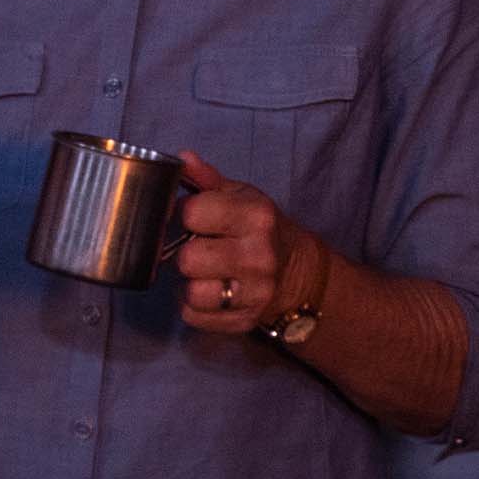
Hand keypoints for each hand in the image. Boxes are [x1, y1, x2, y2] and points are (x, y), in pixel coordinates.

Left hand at [174, 150, 305, 334]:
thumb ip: (206, 177)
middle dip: (185, 251)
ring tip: (201, 270)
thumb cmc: (257, 226)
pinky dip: (192, 306)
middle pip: (188, 259)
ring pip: (192, 293)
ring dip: (189, 282)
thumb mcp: (238, 194)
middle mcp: (259, 256)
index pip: (191, 214)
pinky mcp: (245, 320)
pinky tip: (205, 289)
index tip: (193, 217)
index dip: (185, 214)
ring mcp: (256, 293)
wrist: (295, 269)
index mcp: (256, 217)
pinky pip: (195, 316)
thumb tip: (183, 158)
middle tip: (197, 246)